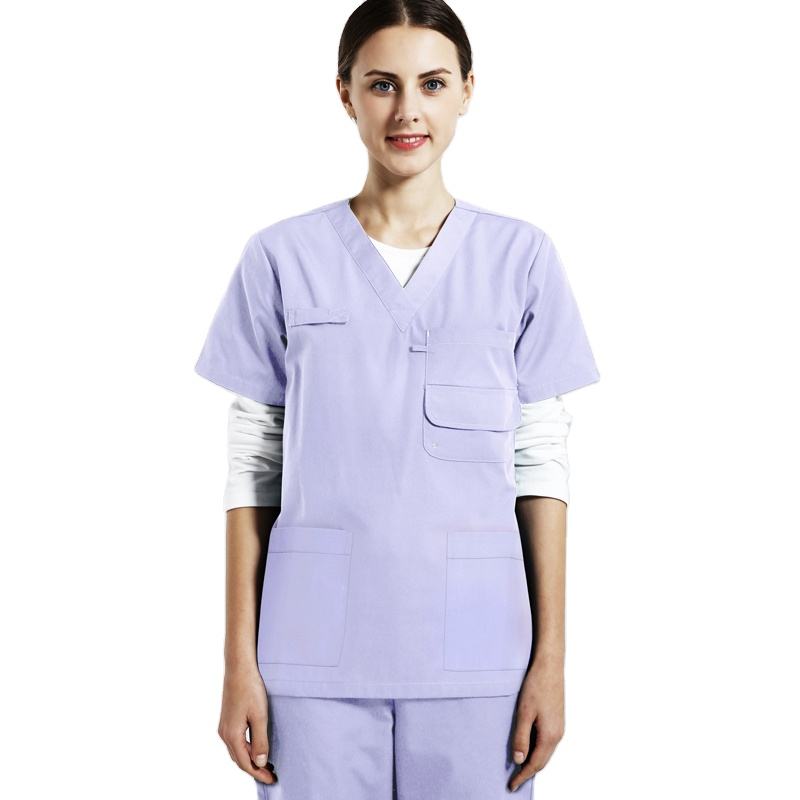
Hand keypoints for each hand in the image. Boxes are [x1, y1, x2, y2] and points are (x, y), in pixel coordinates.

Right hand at [218, 663, 277, 784]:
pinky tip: (254, 748)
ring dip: (249, 760)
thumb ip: (260, 740)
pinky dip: (245, 750)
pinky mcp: (227, 719)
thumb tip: (260, 762)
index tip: (272, 780)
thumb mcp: (260, 715)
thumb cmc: (250, 688)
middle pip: (239, 760)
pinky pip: (235, 742)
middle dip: (254, 769)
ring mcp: (224, 726)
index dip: (259, 773)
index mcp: (232, 735)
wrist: (238, 668)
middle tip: (271, 775)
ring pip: (236, 751)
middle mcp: (224, 733)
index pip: (245, 763)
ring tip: (265, 764)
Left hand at [508, 654, 564, 791]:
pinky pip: (547, 742)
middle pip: (542, 761)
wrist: (550, 666)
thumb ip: (521, 737)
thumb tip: (518, 760)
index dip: (523, 776)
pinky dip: (537, 750)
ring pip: (545, 752)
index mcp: (550, 735)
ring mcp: (559, 727)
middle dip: (528, 772)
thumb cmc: (536, 686)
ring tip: (519, 768)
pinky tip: (528, 748)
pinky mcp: (556, 720)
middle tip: (514, 781)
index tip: (512, 786)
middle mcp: (557, 735)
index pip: (535, 764)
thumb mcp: (524, 712)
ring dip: (533, 761)